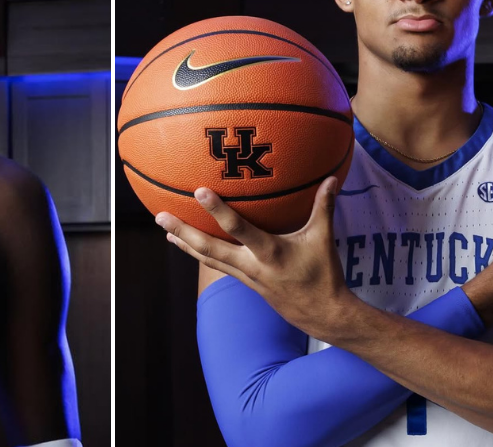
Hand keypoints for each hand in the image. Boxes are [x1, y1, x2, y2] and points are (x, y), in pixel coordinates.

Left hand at [156, 177, 360, 340]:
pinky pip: (217, 265)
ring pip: (208, 259)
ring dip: (185, 244)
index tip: (199, 192)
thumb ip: (324, 207)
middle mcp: (251, 266)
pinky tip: (188, 244)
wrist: (321, 314)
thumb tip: (332, 178)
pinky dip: (200, 254)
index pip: (238, 228)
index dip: (217, 210)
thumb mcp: (323, 239)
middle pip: (209, 249)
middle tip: (160, 217)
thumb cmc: (323, 274)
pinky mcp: (245, 282)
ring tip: (165, 230)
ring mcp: (245, 276)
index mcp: (269, 253)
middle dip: (183, 232)